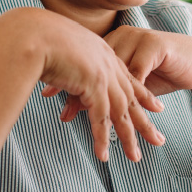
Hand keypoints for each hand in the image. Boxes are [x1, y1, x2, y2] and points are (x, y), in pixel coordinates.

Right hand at [29, 11, 165, 162]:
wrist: (33, 33)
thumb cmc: (37, 37)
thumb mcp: (60, 48)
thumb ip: (67, 61)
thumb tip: (61, 70)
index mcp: (102, 52)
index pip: (127, 77)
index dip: (143, 94)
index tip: (156, 107)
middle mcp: (107, 64)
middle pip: (131, 98)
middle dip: (144, 121)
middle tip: (158, 140)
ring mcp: (102, 75)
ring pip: (121, 112)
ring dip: (128, 137)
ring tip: (135, 158)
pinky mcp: (93, 86)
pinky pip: (100, 118)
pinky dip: (102, 138)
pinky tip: (104, 155)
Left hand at [56, 26, 191, 119]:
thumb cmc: (162, 71)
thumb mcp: (130, 80)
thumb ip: (106, 87)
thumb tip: (76, 104)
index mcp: (112, 41)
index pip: (84, 61)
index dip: (67, 78)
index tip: (47, 93)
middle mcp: (123, 37)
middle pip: (95, 66)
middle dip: (79, 92)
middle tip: (63, 112)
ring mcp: (138, 40)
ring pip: (114, 73)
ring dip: (103, 98)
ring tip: (90, 118)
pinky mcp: (155, 47)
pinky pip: (137, 73)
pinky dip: (128, 94)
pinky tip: (120, 109)